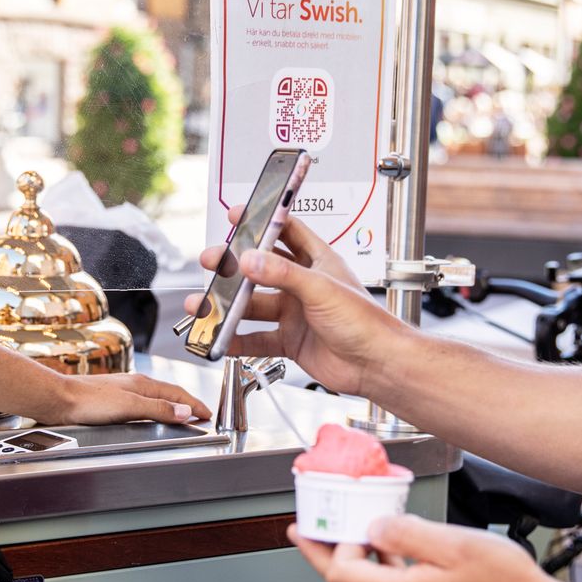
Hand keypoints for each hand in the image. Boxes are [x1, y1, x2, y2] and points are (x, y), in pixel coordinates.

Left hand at [45, 372, 211, 424]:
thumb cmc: (88, 401)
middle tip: (200, 414)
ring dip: (171, 406)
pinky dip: (155, 410)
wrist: (59, 400)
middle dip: (187, 403)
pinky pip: (142, 404)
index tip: (206, 413)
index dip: (194, 404)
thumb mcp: (129, 407)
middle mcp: (134, 385)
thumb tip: (184, 411)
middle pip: (169, 393)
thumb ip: (158, 409)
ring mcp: (122, 392)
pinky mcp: (111, 401)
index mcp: (142, 384)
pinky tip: (149, 416)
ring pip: (155, 398)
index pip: (177, 394)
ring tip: (181, 415)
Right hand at [185, 208, 407, 397]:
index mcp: (318, 261)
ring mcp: (296, 314)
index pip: (286, 231)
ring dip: (229, 306)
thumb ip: (284, 273)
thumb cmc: (366, 323)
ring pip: (254, 305)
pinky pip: (258, 339)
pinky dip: (238, 340)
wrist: (376, 366)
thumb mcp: (321, 289)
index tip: (237, 215)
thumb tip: (250, 259)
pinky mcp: (291, 341)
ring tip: (205, 306)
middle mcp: (304, 285)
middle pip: (261, 269)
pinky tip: (222, 338)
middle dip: (234, 266)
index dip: (262, 221)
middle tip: (212, 263)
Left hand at [291, 514, 574, 581]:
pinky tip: (394, 557)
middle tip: (312, 530)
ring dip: (358, 565)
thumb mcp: (454, 544)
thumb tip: (376, 527)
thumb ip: (406, 534)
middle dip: (328, 554)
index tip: (329, 519)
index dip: (332, 543)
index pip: (341, 573)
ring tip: (355, 535)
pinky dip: (382, 578)